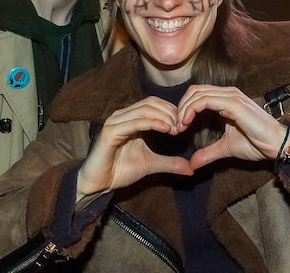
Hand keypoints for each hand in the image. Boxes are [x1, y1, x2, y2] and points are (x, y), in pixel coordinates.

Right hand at [77, 97, 192, 201]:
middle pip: (151, 103)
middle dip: (170, 112)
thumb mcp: (151, 164)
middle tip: (183, 126)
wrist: (99, 184)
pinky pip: (135, 122)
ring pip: (144, 110)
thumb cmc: (120, 171)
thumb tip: (190, 168)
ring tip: (176, 128)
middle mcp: (121, 116)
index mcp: (130, 118)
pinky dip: (152, 123)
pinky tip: (166, 129)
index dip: (171, 111)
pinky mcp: (110, 132)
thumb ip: (169, 162)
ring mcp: (114, 122)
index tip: (185, 125)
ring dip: (164, 117)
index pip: (154, 104)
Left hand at [176, 85, 287, 170]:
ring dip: (183, 109)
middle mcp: (229, 94)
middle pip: (195, 91)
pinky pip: (205, 100)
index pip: (198, 94)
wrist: (277, 145)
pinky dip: (191, 110)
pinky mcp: (233, 103)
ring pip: (197, 94)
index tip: (178, 127)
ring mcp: (231, 96)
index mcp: (227, 100)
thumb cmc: (258, 143)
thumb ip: (209, 153)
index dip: (184, 108)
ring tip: (179, 126)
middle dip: (181, 107)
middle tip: (175, 126)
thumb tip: (192, 164)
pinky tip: (186, 123)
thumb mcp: (226, 148)